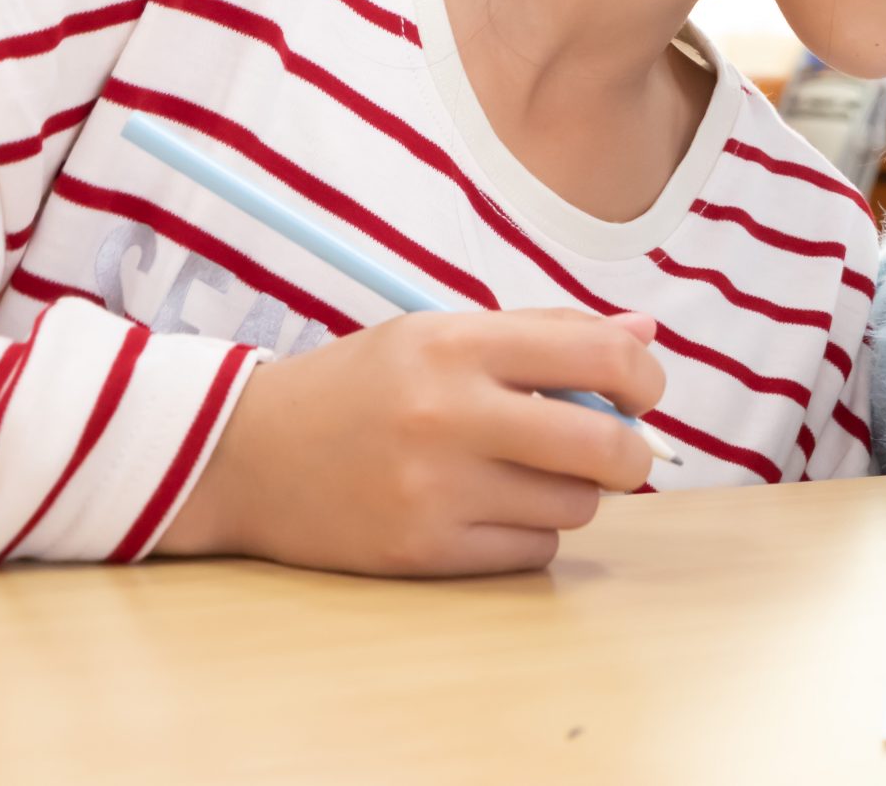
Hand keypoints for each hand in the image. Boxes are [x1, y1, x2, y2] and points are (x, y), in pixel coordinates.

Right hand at [157, 308, 665, 575]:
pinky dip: (528, 533)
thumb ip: (546, 333)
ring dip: (570, 493)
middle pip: (606, 447)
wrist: (241, 455)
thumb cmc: (360, 386)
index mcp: (459, 346)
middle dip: (632, 454)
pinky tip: (488, 509)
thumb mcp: (441, 334)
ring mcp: (435, 491)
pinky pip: (531, 550)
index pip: (602, 356)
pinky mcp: (421, 552)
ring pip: (574, 505)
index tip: (640, 392)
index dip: (645, 378)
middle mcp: (450, 416)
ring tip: (524, 473)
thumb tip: (645, 334)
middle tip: (615, 451)